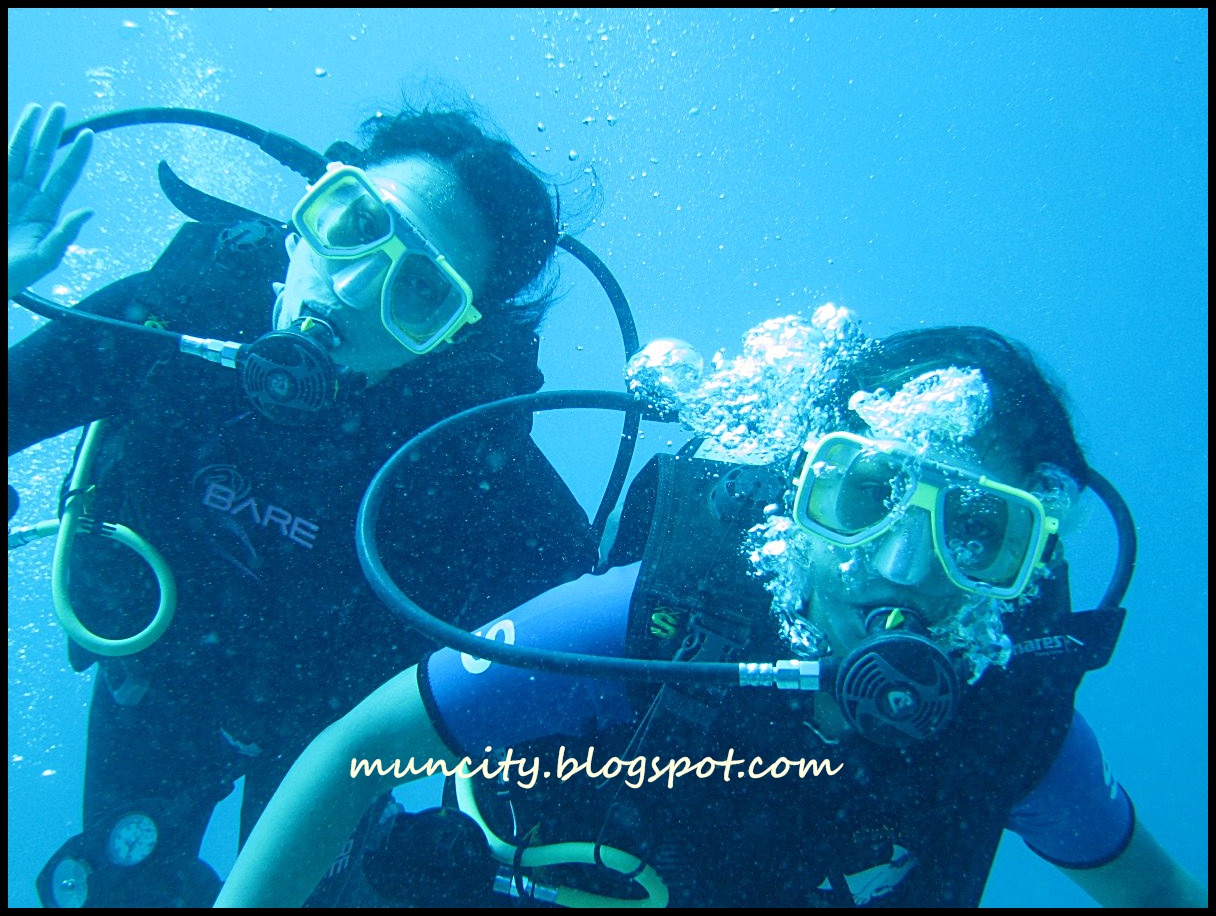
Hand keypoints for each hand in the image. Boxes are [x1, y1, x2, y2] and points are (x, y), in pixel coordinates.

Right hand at [9, 102, 93, 298]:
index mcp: (45, 211)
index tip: (88, 135)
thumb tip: (89, 211)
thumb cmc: (13, 275)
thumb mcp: (44, 259)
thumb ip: (65, 235)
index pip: (64, 177)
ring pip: (17, 153)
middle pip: (41, 157)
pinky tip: (15, 132)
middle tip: (60, 107)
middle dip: (51, 132)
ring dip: (27, 130)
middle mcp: (26, 196)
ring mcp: (6, 191)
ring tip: (37, 108)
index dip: (76, 156)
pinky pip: (1, 163)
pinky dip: (6, 147)